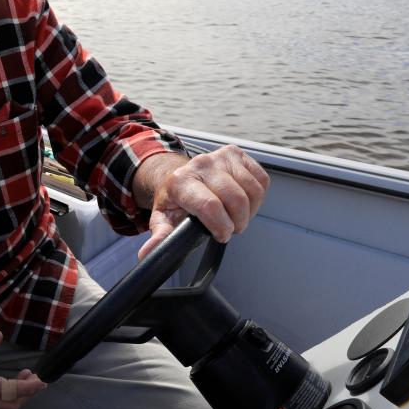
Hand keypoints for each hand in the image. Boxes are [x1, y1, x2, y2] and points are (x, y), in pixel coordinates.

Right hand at [0, 328, 45, 408]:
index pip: (4, 390)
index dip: (25, 387)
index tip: (40, 380)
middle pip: (7, 404)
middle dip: (26, 393)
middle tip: (37, 377)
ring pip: (2, 408)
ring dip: (19, 396)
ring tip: (28, 379)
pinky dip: (9, 398)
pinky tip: (13, 384)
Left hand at [137, 145, 269, 258]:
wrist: (181, 175)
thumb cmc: (176, 199)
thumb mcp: (164, 218)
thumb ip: (160, 236)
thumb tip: (148, 254)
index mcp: (181, 182)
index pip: (210, 206)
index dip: (221, 227)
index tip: (221, 235)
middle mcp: (201, 165)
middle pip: (236, 200)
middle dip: (237, 222)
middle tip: (229, 228)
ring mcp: (220, 157)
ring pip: (252, 191)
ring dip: (249, 211)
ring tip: (235, 215)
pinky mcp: (237, 154)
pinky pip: (261, 180)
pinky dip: (257, 196)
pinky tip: (243, 201)